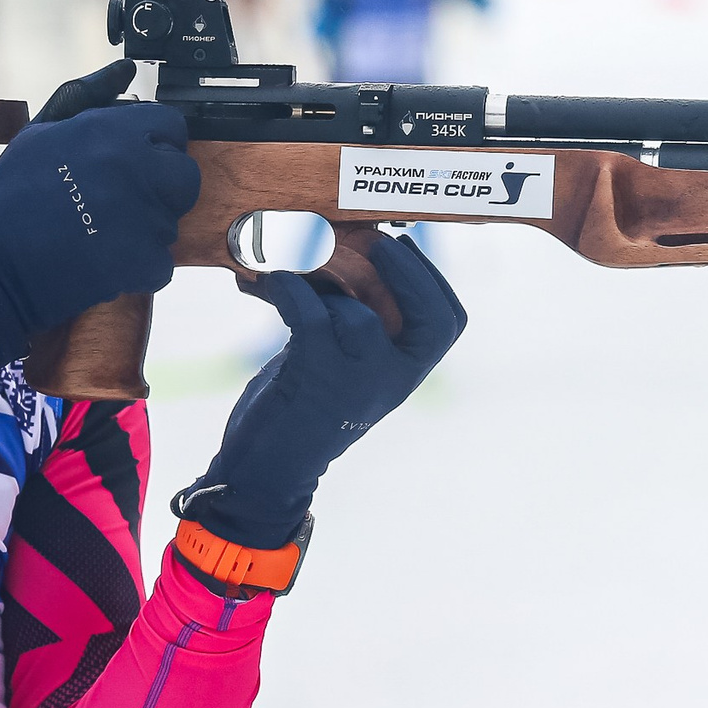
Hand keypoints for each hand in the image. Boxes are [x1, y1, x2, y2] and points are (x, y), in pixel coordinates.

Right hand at [0, 60, 200, 361]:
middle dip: (160, 185)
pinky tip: (104, 256)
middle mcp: (138, 170)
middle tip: (121, 197)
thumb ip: (89, 95)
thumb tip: (125, 70)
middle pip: (184, 174)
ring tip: (101, 229)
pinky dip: (138, 264)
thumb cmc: (13, 195)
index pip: (171, 126)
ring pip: (171, 219)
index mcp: (115, 133)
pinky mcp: (146, 261)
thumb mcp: (43, 131)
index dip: (152, 143)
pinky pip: (161, 260)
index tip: (131, 159)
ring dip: (145, 226)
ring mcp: (147, 218)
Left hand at [177, 233, 465, 548]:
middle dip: (405, 270)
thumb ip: (353, 316)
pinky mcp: (315, 377)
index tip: (400, 242)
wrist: (268, 468)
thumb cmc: (305, 404)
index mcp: (406, 372)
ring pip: (357, 312)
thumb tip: (333, 245)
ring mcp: (357, 382)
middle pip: (429, 319)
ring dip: (322, 274)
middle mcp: (392, 379)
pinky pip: (309, 315)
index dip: (429, 276)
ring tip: (290, 256)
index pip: (448, 322)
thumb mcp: (343, 360)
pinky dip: (285, 289)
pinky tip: (259, 282)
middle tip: (369, 240)